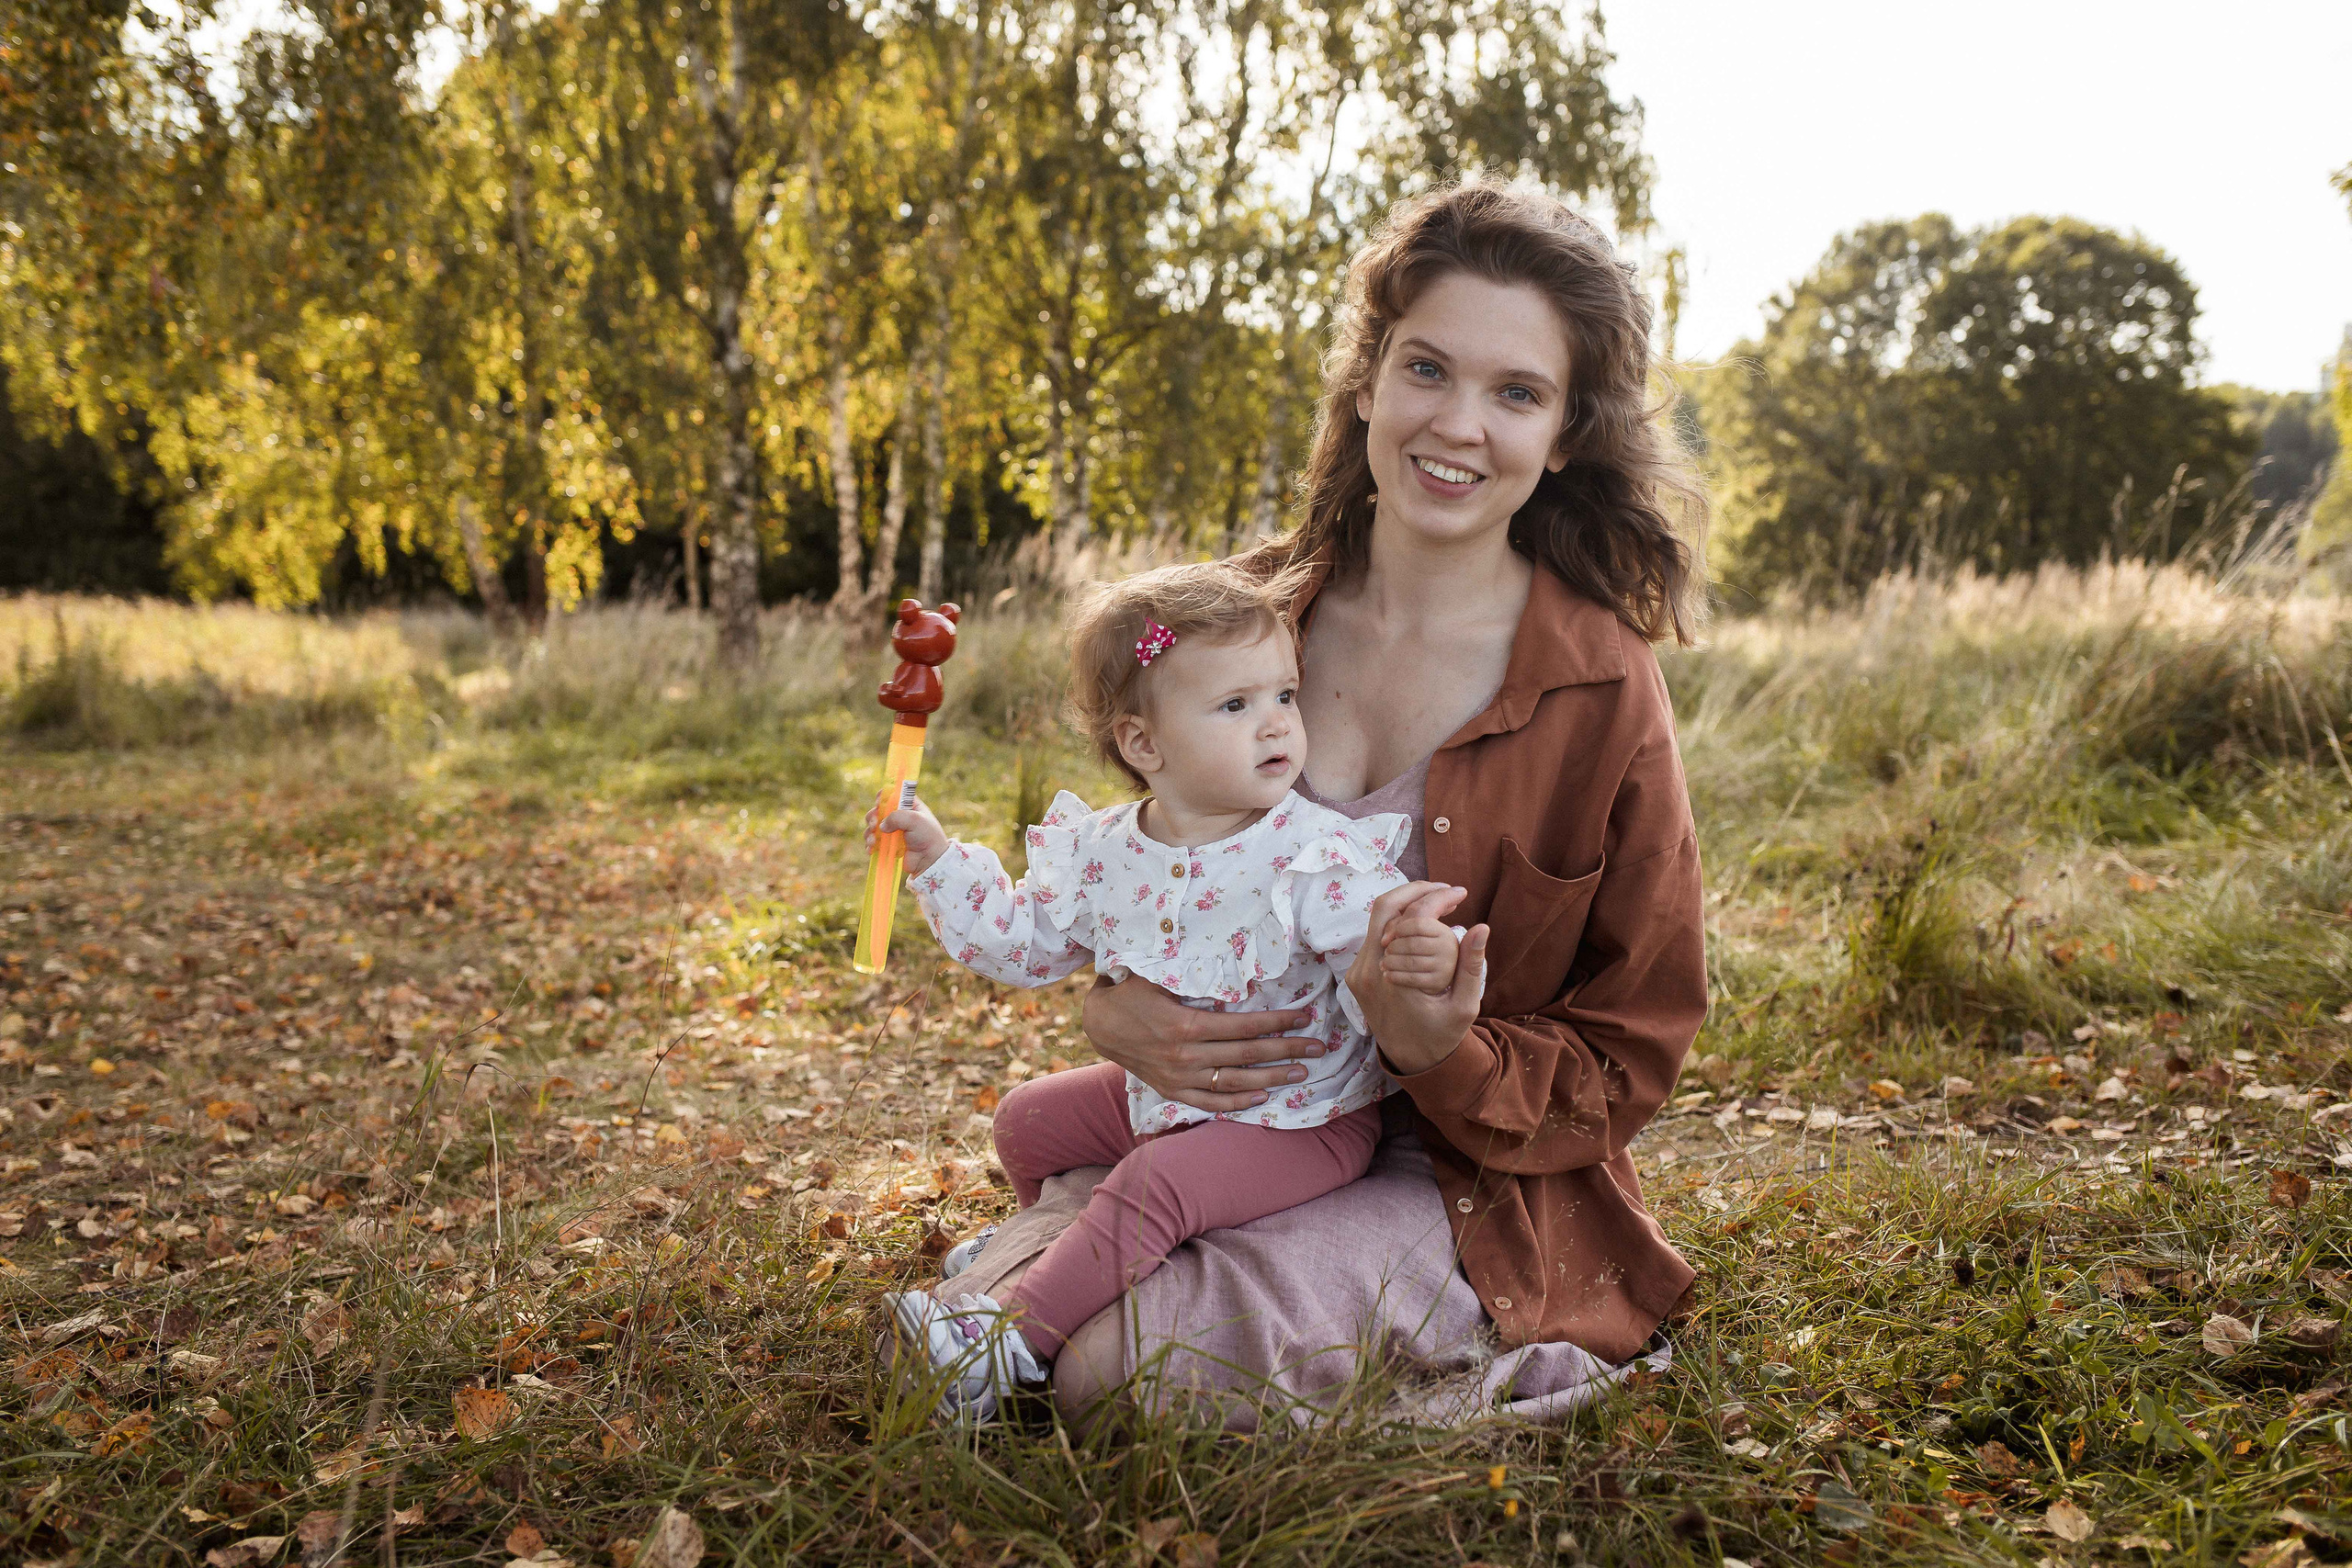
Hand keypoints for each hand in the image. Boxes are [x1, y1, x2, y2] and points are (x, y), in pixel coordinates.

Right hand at [865, 792, 949, 876]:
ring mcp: (893, 831)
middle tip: (875, 825)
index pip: (891, 795)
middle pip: (877, 811)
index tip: (879, 805)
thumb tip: (881, 826)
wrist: (930, 860)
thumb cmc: (927, 836)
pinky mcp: (889, 845)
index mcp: (908, 805)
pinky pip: (873, 841)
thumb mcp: (914, 819)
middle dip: (872, 817)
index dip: (882, 798)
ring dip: (869, 833)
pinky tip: (872, 849)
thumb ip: (896, 817)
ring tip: (873, 842)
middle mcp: (899, 817)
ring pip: (873, 827)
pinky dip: (870, 844)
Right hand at [1081, 973, 1324, 1112]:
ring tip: (1301, 1073)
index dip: (1278, 1022)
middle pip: (1248, 1055)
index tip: (1305, 1017)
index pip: (1245, 1026)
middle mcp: (1186, 1056)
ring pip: (1235, 1083)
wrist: (1098, 1023)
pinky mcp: (1172, 1090)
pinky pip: (1210, 1103)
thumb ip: (1192, 971)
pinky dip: (1237, 1103)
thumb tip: (1231, 957)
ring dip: (1272, 1079)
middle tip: (1319, 1048)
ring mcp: (1180, 1078)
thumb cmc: (1131, 990)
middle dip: (1288, 1051)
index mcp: (1186, 1025)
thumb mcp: (1157, 974)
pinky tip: (1262, 1098)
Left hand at [1345, 881, 1489, 1077]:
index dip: (1438, 898)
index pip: (1413, 919)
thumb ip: (1471, 965)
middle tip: (1447, 891)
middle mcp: (1369, 972)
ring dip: (1407, 906)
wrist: (1410, 1060)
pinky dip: (1396, 924)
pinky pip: (1373, 937)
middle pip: (1386, 908)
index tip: (1460, 894)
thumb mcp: (1464, 1005)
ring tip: (1438, 904)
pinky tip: (1420, 925)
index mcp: (1397, 979)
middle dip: (1418, 891)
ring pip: (1377, 920)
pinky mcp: (1354, 974)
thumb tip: (1481, 927)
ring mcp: (1357, 972)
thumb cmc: (1441, 1035)